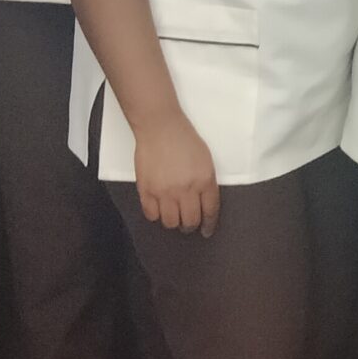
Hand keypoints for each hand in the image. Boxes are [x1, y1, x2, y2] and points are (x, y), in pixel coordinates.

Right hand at [135, 116, 219, 236]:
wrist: (160, 128)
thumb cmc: (184, 140)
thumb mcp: (205, 161)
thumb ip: (206, 183)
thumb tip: (204, 203)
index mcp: (204, 180)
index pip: (210, 211)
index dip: (209, 224)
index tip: (206, 230)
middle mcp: (185, 189)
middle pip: (190, 221)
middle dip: (191, 225)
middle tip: (188, 223)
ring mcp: (165, 191)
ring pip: (171, 222)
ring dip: (173, 222)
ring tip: (173, 215)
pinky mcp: (147, 190)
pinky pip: (151, 215)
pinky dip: (156, 215)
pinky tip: (158, 208)